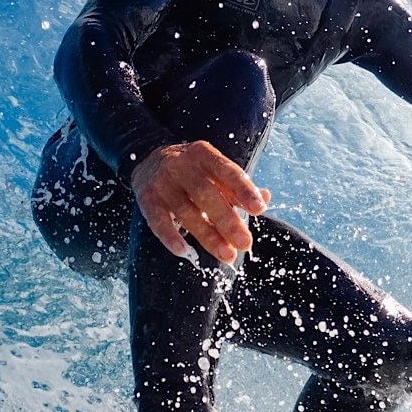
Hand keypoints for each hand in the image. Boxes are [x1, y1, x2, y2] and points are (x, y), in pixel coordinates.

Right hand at [129, 142, 270, 264]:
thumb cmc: (193, 170)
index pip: (227, 171)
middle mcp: (182, 166)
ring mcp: (163, 183)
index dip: (243, 190)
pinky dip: (170, 237)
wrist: (149, 158)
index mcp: (204, 155)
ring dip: (208, 236)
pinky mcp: (147, 199)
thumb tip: (264, 198)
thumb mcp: (214, 169)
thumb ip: (237, 186)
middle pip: (206, 194)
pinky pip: (158, 221)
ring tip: (228, 255)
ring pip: (186, 212)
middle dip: (228, 221)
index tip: (259, 209)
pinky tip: (184, 251)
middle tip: (245, 243)